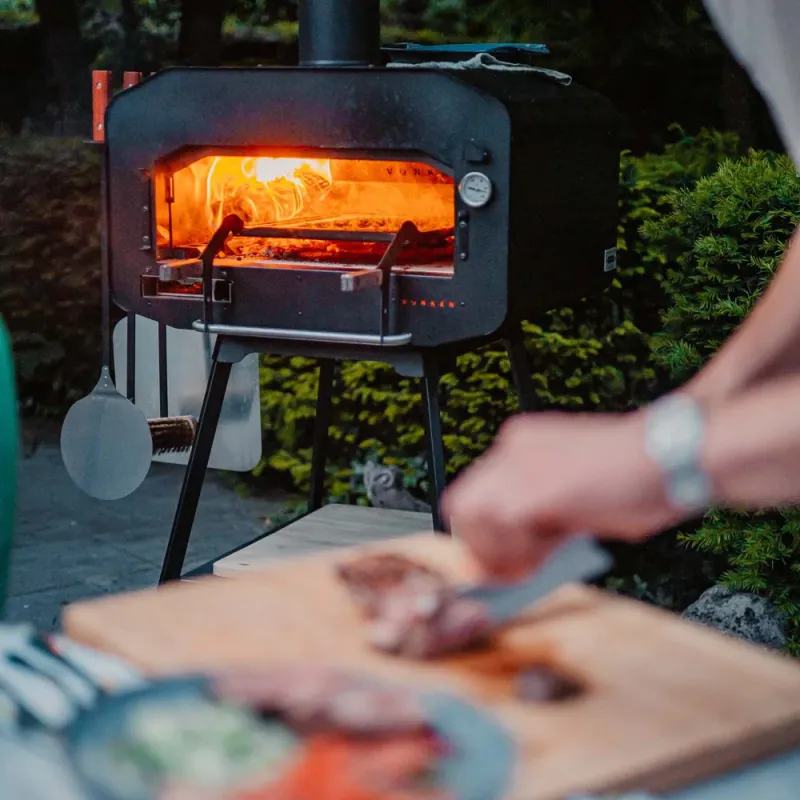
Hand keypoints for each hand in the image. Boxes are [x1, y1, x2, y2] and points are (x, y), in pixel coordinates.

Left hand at [440, 411, 680, 577]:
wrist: (670, 455)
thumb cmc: (639, 478)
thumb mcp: (576, 496)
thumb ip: (542, 518)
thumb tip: (517, 554)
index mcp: (523, 443)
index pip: (477, 493)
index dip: (482, 533)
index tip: (497, 559)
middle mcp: (512, 448)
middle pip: (462, 505)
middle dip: (480, 546)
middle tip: (507, 570)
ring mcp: (518, 466)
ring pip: (473, 518)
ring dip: (499, 552)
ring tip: (535, 562)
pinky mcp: (531, 490)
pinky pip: (502, 531)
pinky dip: (517, 554)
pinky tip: (545, 559)